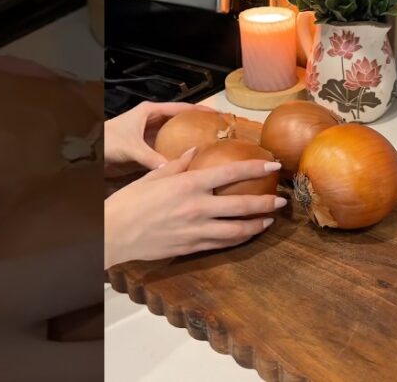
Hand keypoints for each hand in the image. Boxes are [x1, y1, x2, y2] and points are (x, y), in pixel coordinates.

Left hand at [103, 101, 213, 176]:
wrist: (87, 152)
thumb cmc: (105, 141)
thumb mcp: (130, 148)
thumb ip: (152, 158)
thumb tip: (173, 171)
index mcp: (150, 112)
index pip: (181, 108)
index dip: (200, 110)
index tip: (218, 114)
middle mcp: (152, 122)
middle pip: (180, 122)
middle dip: (197, 127)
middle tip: (217, 134)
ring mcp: (149, 136)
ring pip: (174, 137)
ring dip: (188, 142)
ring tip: (208, 149)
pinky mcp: (145, 149)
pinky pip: (166, 151)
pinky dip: (176, 155)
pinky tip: (188, 163)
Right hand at [104, 148, 284, 267]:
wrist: (115, 232)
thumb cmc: (131, 201)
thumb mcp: (155, 175)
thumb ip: (180, 163)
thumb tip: (196, 150)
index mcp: (189, 184)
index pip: (230, 173)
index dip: (255, 168)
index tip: (273, 164)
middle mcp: (197, 207)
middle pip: (241, 205)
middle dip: (265, 203)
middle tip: (281, 200)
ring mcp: (196, 229)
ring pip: (236, 229)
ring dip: (256, 224)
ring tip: (269, 220)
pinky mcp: (192, 246)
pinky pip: (222, 243)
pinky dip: (238, 239)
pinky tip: (247, 234)